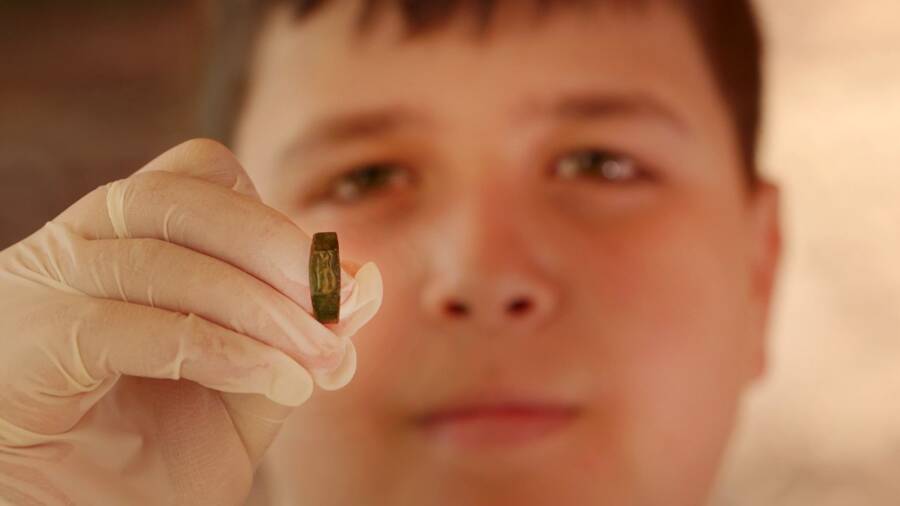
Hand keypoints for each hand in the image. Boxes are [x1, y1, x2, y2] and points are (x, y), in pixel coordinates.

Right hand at [0, 139, 382, 504]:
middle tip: (344, 299)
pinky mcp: (27, 347)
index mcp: (120, 241)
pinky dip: (220, 351)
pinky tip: (275, 381)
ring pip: (162, 261)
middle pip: (179, 199)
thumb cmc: (151, 458)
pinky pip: (133, 329)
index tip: (331, 275)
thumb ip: (295, 335)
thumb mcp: (244, 388)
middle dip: (277, 246)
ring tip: (320, 357)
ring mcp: (39, 292)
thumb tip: (366, 286)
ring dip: (262, 309)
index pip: (195, 176)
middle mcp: (71, 249)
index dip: (270, 215)